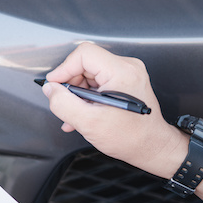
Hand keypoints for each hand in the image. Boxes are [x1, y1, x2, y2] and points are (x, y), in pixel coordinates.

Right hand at [41, 42, 186, 177]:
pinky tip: (83, 113)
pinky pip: (97, 81)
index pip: (83, 54)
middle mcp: (127, 68)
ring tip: (75, 113)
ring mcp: (127, 74)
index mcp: (121, 72)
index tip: (55, 85)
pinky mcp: (125, 82)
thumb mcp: (88, 122)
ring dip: (77, 93)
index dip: (64, 68)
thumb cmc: (131, 137)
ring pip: (89, 73)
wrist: (152, 148)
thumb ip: (63, 103)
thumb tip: (50, 89)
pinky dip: (87, 95)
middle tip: (66, 103)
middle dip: (71, 83)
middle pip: (85, 63)